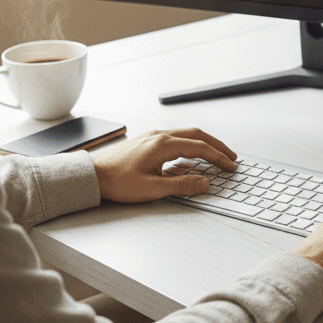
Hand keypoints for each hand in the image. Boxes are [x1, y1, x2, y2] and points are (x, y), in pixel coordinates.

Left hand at [91, 128, 236, 202]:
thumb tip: (205, 182)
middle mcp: (160, 136)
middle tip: (231, 157)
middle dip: (217, 146)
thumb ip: (182, 184)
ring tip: (216, 154)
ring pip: (187, 134)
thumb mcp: (152, 188)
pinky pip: (176, 137)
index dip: (218, 157)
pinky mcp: (147, 141)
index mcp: (163, 144)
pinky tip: (191, 155)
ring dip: (204, 143)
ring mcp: (153, 136)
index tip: (230, 166)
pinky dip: (191, 144)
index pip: (200, 148)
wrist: (91, 175)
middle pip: (197, 135)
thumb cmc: (117, 181)